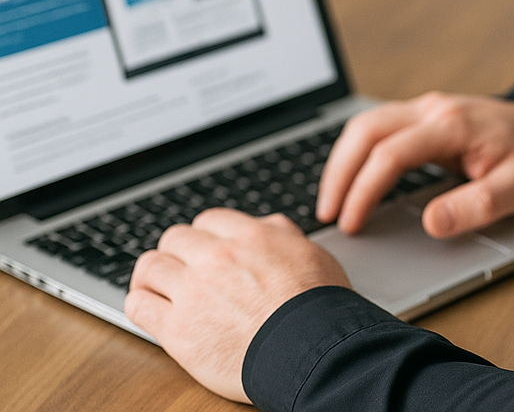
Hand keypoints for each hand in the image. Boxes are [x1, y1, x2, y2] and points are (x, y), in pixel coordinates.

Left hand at [125, 209, 350, 402]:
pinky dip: (141, 302)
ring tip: (159, 287)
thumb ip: (280, 233)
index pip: (208, 220)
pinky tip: (150, 308)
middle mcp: (217, 257)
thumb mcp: (309, 251)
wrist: (311, 350)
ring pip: (149, 267)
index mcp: (249, 235)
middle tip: (183, 269)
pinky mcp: (177, 330)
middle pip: (174, 238)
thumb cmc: (317, 306)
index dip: (207, 236)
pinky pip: (138, 305)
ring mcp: (193, 292)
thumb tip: (264, 226)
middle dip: (179, 252)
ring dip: (153, 275)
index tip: (207, 250)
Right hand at [316, 92, 513, 237]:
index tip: (352, 223)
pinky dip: (358, 151)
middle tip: (327, 212)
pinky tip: (353, 177)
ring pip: (367, 123)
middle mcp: (432, 109)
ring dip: (343, 159)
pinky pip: (379, 126)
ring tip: (332, 199)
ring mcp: (426, 108)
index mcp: (452, 125)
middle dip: (339, 172)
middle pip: (366, 129)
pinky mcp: (424, 115)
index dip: (365, 190)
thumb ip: (478, 206)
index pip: (391, 153)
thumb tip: (432, 223)